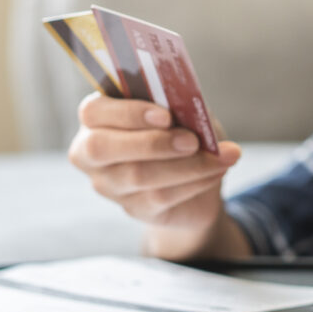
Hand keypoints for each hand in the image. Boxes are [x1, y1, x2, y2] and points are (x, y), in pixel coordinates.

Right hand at [68, 93, 241, 231]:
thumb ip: (179, 103)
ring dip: (186, 164)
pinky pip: (161, 196)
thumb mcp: (184, 110)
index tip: (166, 116)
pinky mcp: (133, 208)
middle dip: (152, 142)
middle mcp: (91, 152)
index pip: (94, 111)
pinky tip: (217, 171)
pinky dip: (195, 181)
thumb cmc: (183, 131)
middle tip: (192, 140)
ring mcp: (109, 184)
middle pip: (102, 148)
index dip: (129, 113)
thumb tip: (188, 104)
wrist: (198, 176)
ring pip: (138, 175)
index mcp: (98, 117)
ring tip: (221, 156)